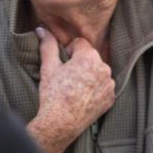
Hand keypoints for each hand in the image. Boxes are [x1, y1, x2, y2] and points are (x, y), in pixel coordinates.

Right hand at [26, 27, 114, 152]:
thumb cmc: (53, 95)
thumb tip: (42, 29)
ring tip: (73, 88)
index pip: (79, 43)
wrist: (61, 123)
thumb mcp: (48, 67)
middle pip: (90, 57)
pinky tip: (82, 97)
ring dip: (87, 75)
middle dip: (79, 63)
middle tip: (66, 78)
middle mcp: (104, 68)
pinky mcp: (111, 98)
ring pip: (97, 71)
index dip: (68, 52)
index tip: (62, 65)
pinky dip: (94, 88)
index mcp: (89, 57)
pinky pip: (103, 86)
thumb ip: (48, 45)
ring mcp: (109, 84)